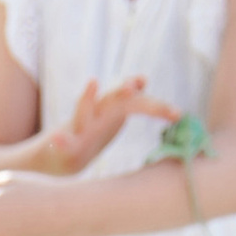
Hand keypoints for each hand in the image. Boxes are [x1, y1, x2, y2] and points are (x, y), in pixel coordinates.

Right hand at [38, 74, 159, 173]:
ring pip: (82, 111)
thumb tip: (143, 80)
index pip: (136, 104)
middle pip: (112, 101)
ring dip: (86, 98)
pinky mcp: (62, 145)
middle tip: (132, 86)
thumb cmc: (90, 133)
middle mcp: (95, 114)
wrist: (59, 155)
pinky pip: (61, 143)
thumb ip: (129, 101)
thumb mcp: (111, 116)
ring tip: (92, 83)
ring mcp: (78, 128)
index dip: (154, 107)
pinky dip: (60, 140)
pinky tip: (58, 138)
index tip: (177, 115)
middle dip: (122, 92)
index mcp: (112, 111)